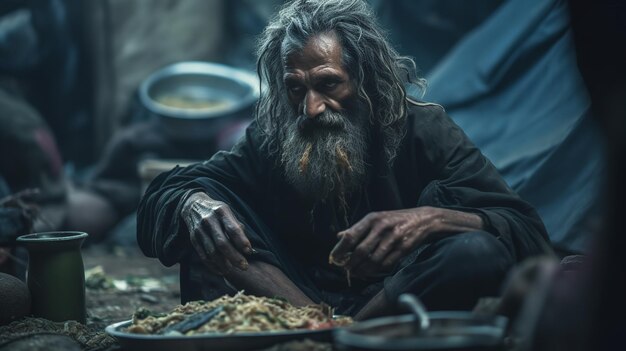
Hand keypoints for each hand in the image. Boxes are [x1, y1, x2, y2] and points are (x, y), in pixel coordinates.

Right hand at [181, 192, 252, 274]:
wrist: (193, 206)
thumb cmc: (217, 212)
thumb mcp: (228, 212)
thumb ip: (237, 227)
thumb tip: (247, 248)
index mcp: (221, 211)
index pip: (232, 228)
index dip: (241, 241)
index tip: (249, 251)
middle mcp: (209, 220)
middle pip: (222, 243)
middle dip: (234, 257)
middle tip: (244, 266)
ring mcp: (199, 230)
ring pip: (212, 251)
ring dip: (223, 264)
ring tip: (233, 270)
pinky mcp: (193, 239)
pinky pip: (203, 255)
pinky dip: (212, 265)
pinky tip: (221, 271)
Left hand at [329, 207, 482, 277]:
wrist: (423, 219)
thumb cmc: (395, 220)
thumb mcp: (376, 218)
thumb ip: (357, 228)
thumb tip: (339, 236)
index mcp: (372, 219)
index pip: (350, 236)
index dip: (340, 250)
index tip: (334, 259)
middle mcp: (381, 227)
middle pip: (361, 251)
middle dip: (351, 263)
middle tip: (346, 270)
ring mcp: (393, 238)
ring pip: (373, 260)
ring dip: (362, 270)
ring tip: (356, 273)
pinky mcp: (403, 248)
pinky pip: (386, 264)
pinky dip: (376, 270)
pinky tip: (371, 272)